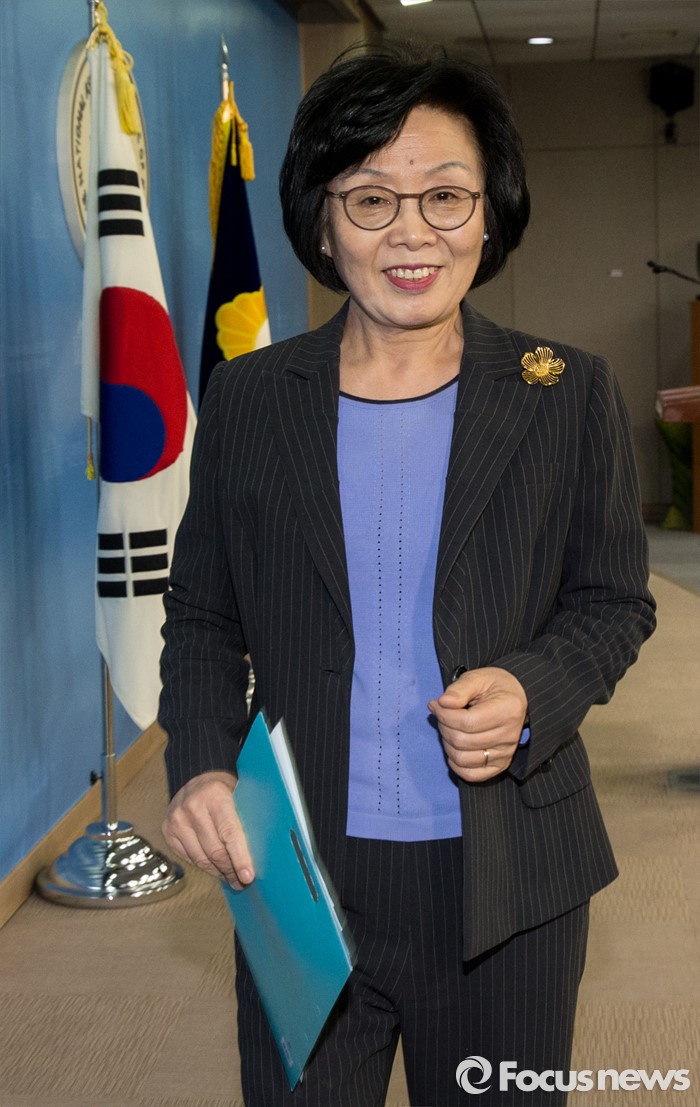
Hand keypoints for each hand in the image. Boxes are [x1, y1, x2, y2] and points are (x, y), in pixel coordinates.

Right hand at [162, 770, 253, 888]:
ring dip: (218, 872)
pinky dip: (204, 865)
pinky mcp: (168, 830)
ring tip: (231, 878)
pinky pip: (189, 857)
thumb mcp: (239, 795)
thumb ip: (247, 819)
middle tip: (243, 881)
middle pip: (215, 850)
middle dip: (231, 870)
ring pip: (201, 858)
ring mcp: (177, 819)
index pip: (229, 833)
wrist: (197, 778)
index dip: (240, 858)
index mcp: (215, 795)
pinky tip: (215, 868)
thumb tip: (261, 853)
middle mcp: (192, 806)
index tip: (248, 876)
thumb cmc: (224, 790)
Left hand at [428, 667, 527, 782]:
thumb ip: (459, 689)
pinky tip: (453, 748)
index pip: (467, 722)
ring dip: (447, 744)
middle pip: (462, 742)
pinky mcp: (501, 765)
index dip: (444, 715)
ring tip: (448, 728)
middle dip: (444, 727)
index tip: (436, 705)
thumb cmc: (495, 687)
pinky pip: (472, 775)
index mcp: (507, 711)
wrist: (515, 698)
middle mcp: (509, 736)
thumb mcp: (477, 678)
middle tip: (442, 714)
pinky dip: (456, 764)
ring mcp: (506, 753)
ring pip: (463, 759)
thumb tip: (442, 703)